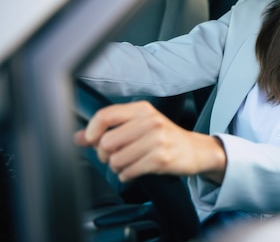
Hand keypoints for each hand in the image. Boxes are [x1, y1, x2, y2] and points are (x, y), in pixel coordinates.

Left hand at [74, 101, 225, 182]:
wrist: (195, 150)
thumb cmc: (165, 137)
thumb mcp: (140, 126)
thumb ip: (109, 130)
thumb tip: (78, 137)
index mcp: (142, 109)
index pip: (106, 115)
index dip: (91, 131)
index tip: (90, 140)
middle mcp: (150, 121)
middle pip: (107, 142)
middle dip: (105, 155)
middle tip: (116, 156)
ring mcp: (157, 140)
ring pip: (116, 160)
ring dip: (117, 168)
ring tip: (128, 164)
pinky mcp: (160, 158)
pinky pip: (128, 172)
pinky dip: (127, 176)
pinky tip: (135, 171)